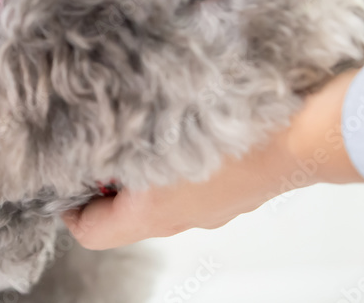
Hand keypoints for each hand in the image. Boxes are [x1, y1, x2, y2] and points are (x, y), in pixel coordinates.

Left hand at [63, 69, 363, 248]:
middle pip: (121, 217)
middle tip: (99, 142)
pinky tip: (179, 130)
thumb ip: (111, 145)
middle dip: (104, 182)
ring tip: (137, 130)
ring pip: (155, 200)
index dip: (68, 205)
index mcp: (149, 215)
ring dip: (140, 171)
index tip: (63, 175)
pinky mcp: (230, 195)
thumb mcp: (151, 136)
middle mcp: (176, 222)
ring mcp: (207, 211)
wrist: (300, 138)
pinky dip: (174, 165)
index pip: (88, 233)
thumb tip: (84, 143)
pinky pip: (188, 186)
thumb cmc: (229, 135)